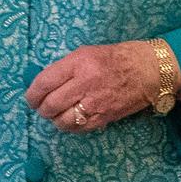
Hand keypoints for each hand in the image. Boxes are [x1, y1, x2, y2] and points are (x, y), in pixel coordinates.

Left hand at [24, 40, 180, 132]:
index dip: (32, 93)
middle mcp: (85, 82)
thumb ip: (66, 68)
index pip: (45, 82)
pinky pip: (78, 128)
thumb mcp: (88, 52)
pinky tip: (71, 119)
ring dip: (54, 119)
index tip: (31, 97)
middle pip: (50, 104)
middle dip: (41, 109)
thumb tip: (45, 84)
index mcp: (79, 62)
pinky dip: (69, 126)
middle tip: (42, 107)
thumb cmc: (118, 57)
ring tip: (56, 114)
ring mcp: (95, 102)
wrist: (149, 70)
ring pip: (62, 120)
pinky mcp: (104, 117)